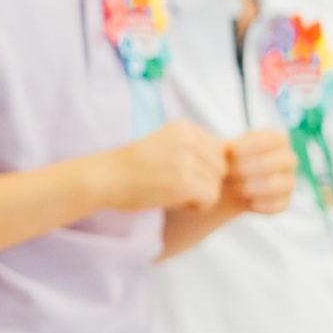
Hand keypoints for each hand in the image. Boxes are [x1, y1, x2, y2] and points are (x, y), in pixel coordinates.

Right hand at [104, 121, 225, 212]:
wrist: (105, 178)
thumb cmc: (132, 167)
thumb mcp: (164, 144)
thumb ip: (192, 147)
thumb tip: (226, 162)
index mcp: (184, 127)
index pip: (218, 149)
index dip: (205, 167)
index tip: (182, 174)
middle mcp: (188, 139)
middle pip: (221, 166)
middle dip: (206, 180)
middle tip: (180, 187)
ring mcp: (186, 159)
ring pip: (217, 183)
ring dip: (202, 194)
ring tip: (177, 194)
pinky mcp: (184, 181)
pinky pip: (212, 197)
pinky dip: (199, 206)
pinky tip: (180, 204)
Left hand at [219, 130, 296, 217]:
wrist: (228, 183)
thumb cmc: (228, 160)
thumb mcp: (226, 148)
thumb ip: (227, 147)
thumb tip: (222, 149)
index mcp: (277, 139)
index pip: (264, 141)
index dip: (242, 149)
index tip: (225, 153)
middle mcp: (289, 159)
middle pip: (267, 164)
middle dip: (239, 170)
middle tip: (223, 173)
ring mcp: (290, 181)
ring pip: (272, 186)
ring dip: (245, 187)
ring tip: (228, 185)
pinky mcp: (285, 202)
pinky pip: (274, 205)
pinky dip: (254, 204)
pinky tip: (239, 198)